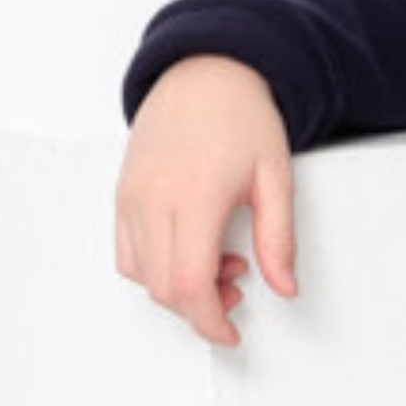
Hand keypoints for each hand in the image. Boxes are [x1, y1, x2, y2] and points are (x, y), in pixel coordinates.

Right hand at [115, 56, 297, 345]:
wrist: (205, 73)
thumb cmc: (240, 116)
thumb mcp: (276, 179)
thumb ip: (279, 239)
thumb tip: (284, 286)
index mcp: (195, 197)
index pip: (189, 285)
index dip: (210, 321)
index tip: (230, 332)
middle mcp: (153, 199)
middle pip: (164, 288)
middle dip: (200, 308)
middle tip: (236, 289)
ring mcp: (131, 197)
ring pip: (141, 275)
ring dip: (179, 288)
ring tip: (219, 262)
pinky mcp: (121, 194)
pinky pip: (127, 253)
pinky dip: (155, 268)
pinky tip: (189, 250)